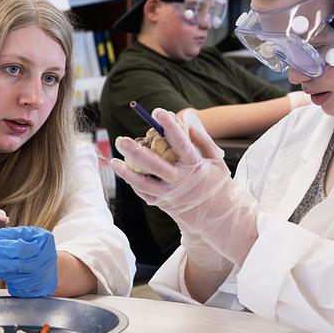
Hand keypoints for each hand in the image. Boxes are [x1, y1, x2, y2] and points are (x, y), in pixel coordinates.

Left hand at [0, 226, 56, 297]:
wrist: (48, 272)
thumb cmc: (38, 250)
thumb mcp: (32, 236)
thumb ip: (13, 234)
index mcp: (43, 241)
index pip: (17, 240)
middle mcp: (40, 258)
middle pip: (12, 254)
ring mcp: (33, 273)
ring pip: (6, 267)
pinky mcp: (24, 284)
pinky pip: (4, 275)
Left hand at [112, 108, 258, 266]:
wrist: (220, 221)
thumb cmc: (219, 185)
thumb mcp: (216, 161)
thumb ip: (202, 138)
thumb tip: (186, 117)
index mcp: (196, 168)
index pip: (181, 144)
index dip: (170, 127)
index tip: (158, 111)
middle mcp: (181, 182)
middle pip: (155, 166)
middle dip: (137, 152)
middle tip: (120, 139)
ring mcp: (170, 196)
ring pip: (144, 184)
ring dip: (127, 173)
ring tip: (114, 161)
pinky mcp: (164, 205)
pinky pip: (145, 194)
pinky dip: (134, 183)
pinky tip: (126, 172)